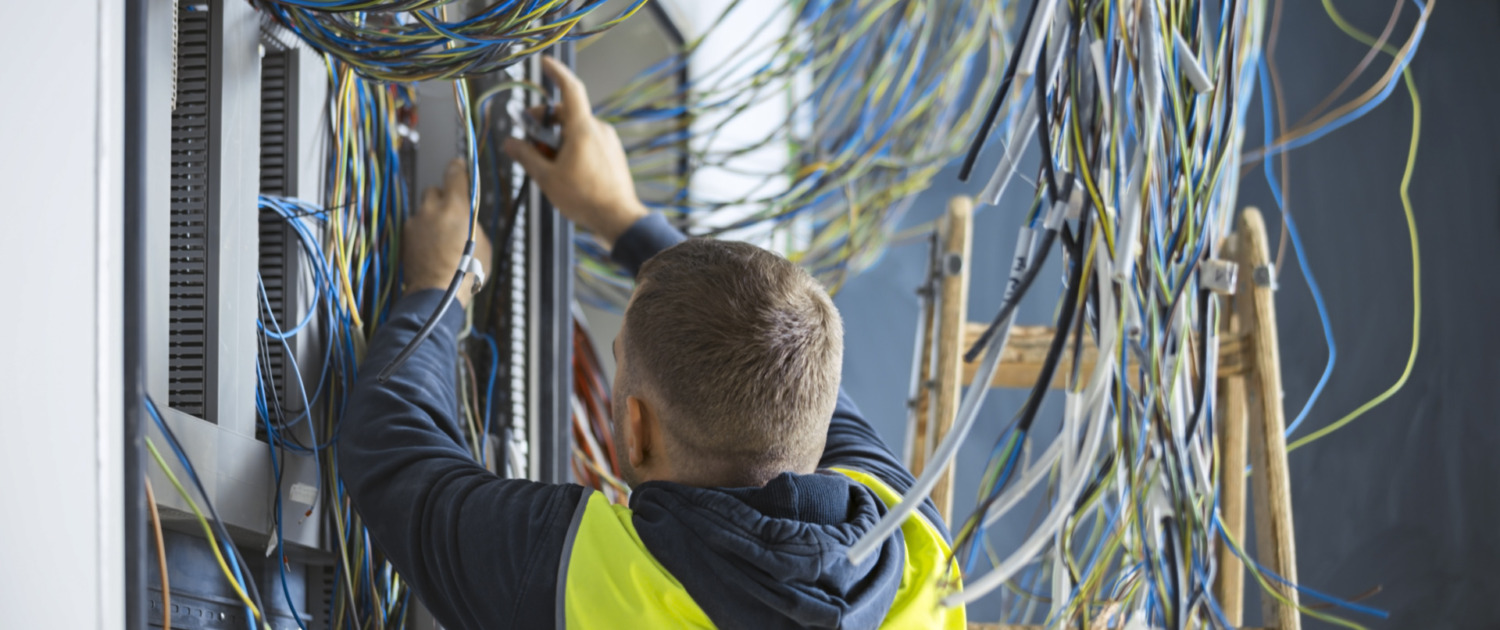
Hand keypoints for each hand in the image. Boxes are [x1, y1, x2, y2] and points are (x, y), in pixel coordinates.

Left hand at [404, 158, 492, 307]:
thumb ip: (473, 222)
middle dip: (443, 198)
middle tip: (452, 213)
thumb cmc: (466, 271)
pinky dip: (423, 232)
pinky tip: (431, 247)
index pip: (454, 174)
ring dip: (432, 216)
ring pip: (424, 210)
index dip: (458, 168)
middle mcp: (432, 209)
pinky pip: (415, 225)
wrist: (438, 293)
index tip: (458, 165)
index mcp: (456, 206)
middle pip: (435, 190)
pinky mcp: (405, 236)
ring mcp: (415, 222)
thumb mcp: (483, 243)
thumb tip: (467, 218)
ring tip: (442, 236)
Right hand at [503, 56, 647, 248]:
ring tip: (547, 163)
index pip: (570, 89)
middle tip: (529, 139)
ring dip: (558, 139)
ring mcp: (608, 142)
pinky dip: (572, 147)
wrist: (618, 218)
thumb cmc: (585, 198)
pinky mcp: (612, 154)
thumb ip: (526, 156)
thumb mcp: (546, 177)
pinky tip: (564, 169)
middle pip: (567, 113)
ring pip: (576, 129)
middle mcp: (598, 129)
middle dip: (545, 122)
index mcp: (582, 129)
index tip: (546, 64)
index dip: (556, 72)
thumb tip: (511, 144)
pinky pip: (588, 142)